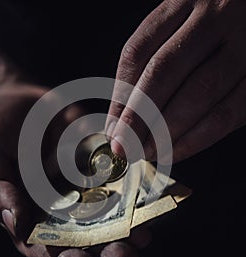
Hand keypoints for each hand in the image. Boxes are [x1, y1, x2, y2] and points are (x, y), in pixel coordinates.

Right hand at [0, 83, 151, 256]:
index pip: (52, 249)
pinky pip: (115, 171)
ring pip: (109, 207)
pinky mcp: (93, 157)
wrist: (6, 102)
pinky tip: (146, 189)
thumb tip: (18, 225)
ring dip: (128, 221)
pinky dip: (131, 181)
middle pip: (88, 234)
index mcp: (33, 216)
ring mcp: (80, 180)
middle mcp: (62, 203)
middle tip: (128, 255)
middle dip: (109, 248)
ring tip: (144, 232)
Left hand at [106, 0, 245, 162]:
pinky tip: (174, 151)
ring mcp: (243, 44)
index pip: (137, 52)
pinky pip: (226, 112)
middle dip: (138, 117)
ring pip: (196, 93)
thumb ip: (153, 63)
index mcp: (185, 0)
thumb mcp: (182, 27)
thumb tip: (121, 118)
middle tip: (124, 147)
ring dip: (164, 131)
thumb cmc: (215, 26)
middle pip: (163, 72)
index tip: (113, 128)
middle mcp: (215, 15)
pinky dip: (196, 138)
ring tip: (145, 152)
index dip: (120, 96)